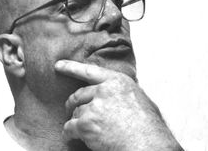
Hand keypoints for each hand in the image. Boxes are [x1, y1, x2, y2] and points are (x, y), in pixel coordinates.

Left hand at [54, 60, 182, 150]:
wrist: (147, 144)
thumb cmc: (149, 126)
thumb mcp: (139, 98)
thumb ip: (122, 92)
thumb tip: (116, 93)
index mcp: (118, 81)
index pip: (89, 71)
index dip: (71, 67)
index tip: (58, 65)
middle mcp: (104, 90)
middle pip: (79, 95)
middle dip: (73, 103)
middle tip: (71, 110)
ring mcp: (94, 107)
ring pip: (75, 112)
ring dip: (77, 121)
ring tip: (85, 130)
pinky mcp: (86, 124)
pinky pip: (70, 127)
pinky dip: (69, 134)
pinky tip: (71, 137)